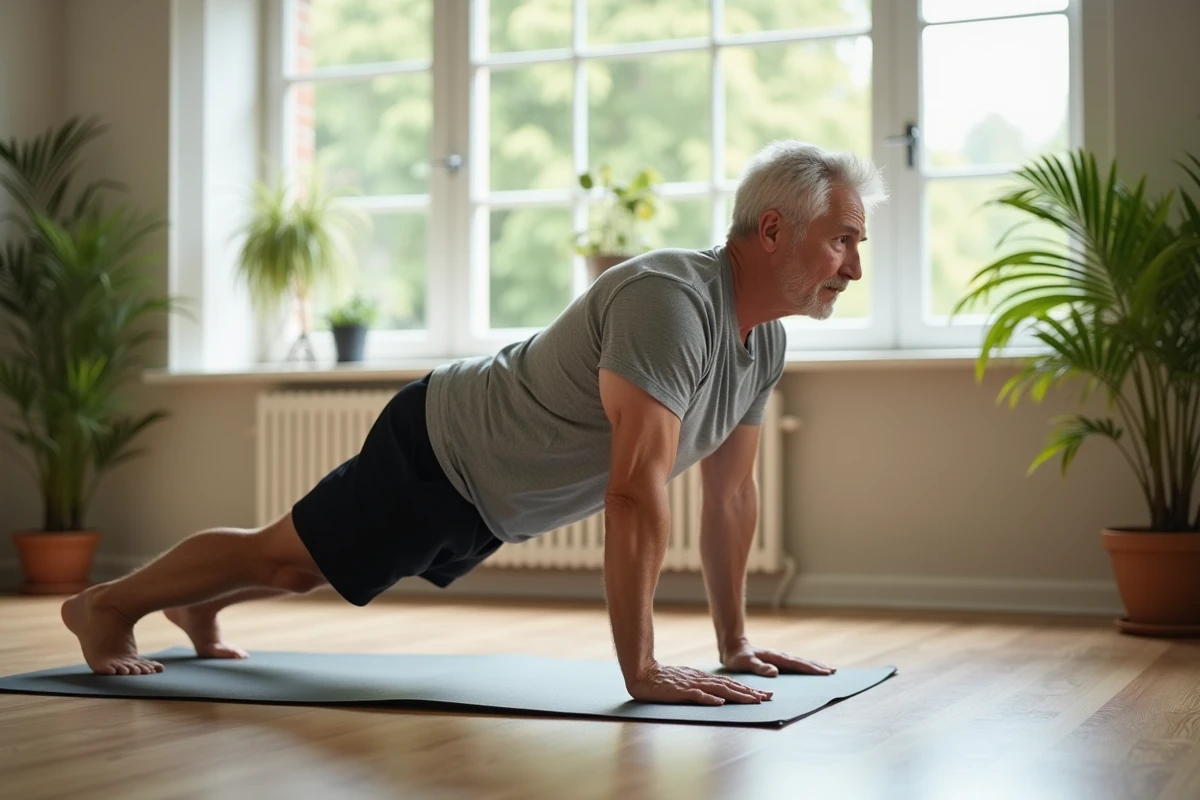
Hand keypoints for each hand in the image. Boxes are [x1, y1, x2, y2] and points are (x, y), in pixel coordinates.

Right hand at [626, 662, 773, 704]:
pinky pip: (696, 695)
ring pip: (718, 690)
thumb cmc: (665, 681)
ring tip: (752, 701)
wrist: (644, 675)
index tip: (764, 695)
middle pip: (730, 686)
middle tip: (768, 697)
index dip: (748, 689)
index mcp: (704, 678)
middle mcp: (701, 680)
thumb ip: (703, 689)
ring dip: (737, 695)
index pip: (730, 684)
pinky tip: (719, 703)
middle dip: (750, 692)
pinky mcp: (680, 691)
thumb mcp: (688, 683)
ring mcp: (692, 685)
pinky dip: (708, 699)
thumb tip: (720, 699)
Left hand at [720, 639, 835, 676]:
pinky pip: (795, 664)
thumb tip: (775, 672)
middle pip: (803, 662)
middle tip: (833, 671)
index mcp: (776, 658)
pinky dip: (805, 666)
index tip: (826, 672)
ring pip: (800, 662)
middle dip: (818, 666)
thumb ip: (759, 667)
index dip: (811, 669)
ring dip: (814, 666)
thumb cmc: (737, 658)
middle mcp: (780, 656)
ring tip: (827, 670)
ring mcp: (779, 657)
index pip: (797, 664)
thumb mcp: (745, 663)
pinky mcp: (777, 660)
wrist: (732, 647)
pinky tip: (809, 670)